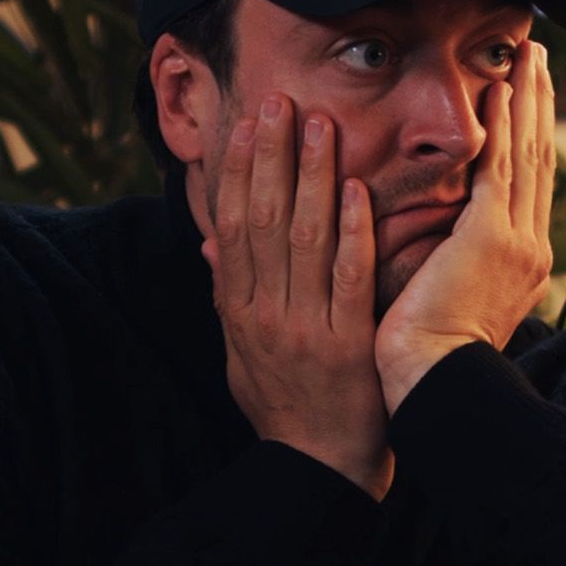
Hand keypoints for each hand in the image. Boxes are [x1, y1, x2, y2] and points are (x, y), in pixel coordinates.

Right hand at [203, 92, 392, 499]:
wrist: (319, 465)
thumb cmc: (285, 405)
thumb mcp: (242, 351)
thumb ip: (229, 295)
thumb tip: (210, 242)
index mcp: (239, 309)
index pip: (233, 224)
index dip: (237, 170)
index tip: (245, 122)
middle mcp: (264, 312)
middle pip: (262, 219)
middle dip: (270, 155)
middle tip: (279, 100)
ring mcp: (304, 327)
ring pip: (302, 238)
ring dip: (310, 177)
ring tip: (318, 125)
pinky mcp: (346, 343)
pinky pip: (347, 278)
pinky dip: (350, 231)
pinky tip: (356, 190)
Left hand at [374, 41, 554, 410]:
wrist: (434, 381)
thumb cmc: (429, 358)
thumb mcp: (453, 301)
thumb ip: (457, 265)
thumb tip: (445, 246)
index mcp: (522, 265)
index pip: (530, 186)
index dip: (532, 136)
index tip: (528, 99)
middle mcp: (530, 248)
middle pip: (540, 160)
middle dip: (540, 105)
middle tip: (538, 58)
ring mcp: (517, 241)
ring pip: (528, 155)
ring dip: (528, 101)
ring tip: (529, 57)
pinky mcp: (491, 237)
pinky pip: (500, 169)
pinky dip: (504, 127)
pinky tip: (502, 91)